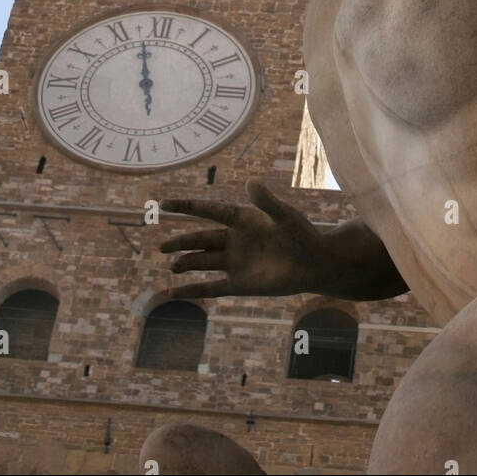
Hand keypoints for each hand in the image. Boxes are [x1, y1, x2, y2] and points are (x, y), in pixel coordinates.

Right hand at [159, 180, 328, 298]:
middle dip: (181, 241)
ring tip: (172, 265)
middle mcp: (234, 239)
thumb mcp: (285, 216)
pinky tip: (173, 293)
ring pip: (203, 261)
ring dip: (186, 263)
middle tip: (161, 246)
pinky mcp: (239, 284)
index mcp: (242, 219)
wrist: (315, 264)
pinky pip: (211, 287)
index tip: (165, 204)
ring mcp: (235, 262)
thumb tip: (250, 182)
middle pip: (201, 238)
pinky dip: (192, 290)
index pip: (209, 210)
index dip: (187, 206)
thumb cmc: (302, 236)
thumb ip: (267, 202)